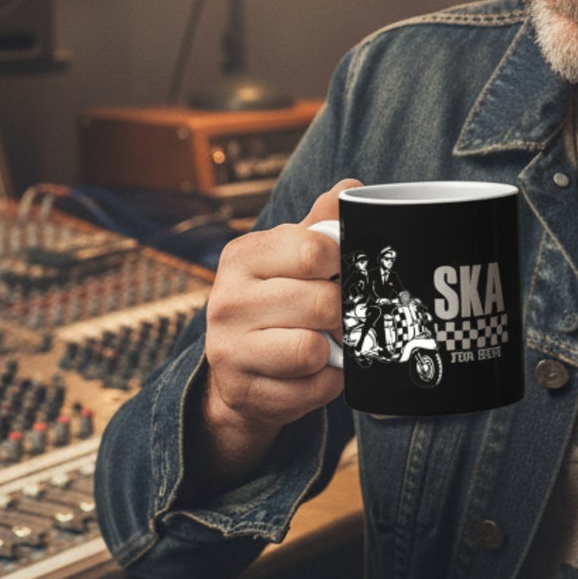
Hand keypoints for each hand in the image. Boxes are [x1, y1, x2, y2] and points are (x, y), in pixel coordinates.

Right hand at [186, 179, 358, 492]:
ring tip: (327, 343)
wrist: (239, 371)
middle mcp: (227, 300)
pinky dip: (326, 383)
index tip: (343, 271)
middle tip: (342, 314)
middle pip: (322, 302)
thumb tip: (351, 187)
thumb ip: (321, 224)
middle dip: (344, 311)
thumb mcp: (291, 256)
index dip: (343, 262)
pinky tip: (315, 372)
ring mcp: (230, 349)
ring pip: (313, 349)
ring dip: (334, 349)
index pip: (312, 250)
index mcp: (242, 256)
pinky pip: (313, 388)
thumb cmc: (277, 302)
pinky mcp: (245, 391)